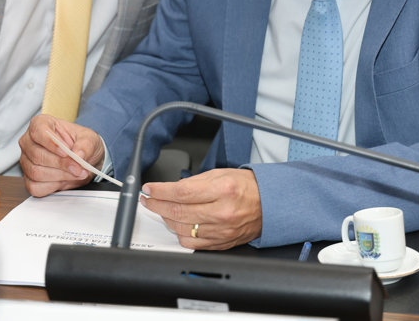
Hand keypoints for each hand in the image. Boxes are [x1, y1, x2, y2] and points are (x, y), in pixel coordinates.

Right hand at [19, 114, 102, 196]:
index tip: (66, 151)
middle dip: (61, 164)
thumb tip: (78, 154)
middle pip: (37, 155)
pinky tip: (64, 180)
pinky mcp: (29, 179)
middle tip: (78, 167)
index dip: (51, 143)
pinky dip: (53, 186)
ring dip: (60, 175)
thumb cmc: (81, 144)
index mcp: (40, 124)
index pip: (38, 131)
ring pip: (36, 172)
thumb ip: (85, 145)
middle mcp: (29, 142)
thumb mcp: (90, 139)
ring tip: (76, 173)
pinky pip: (35, 187)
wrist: (83, 159)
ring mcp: (26, 161)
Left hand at [141, 168, 262, 249]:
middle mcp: (222, 212)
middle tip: (148, 199)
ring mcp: (221, 230)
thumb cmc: (247, 188)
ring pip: (182, 229)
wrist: (269, 205)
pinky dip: (179, 234)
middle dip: (157, 204)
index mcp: (222, 190)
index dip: (160, 191)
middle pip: (178, 211)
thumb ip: (195, 182)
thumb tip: (171, 189)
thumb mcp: (221, 174)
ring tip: (162, 209)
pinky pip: (192, 243)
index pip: (181, 192)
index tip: (149, 189)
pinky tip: (176, 224)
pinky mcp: (221, 243)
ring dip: (166, 219)